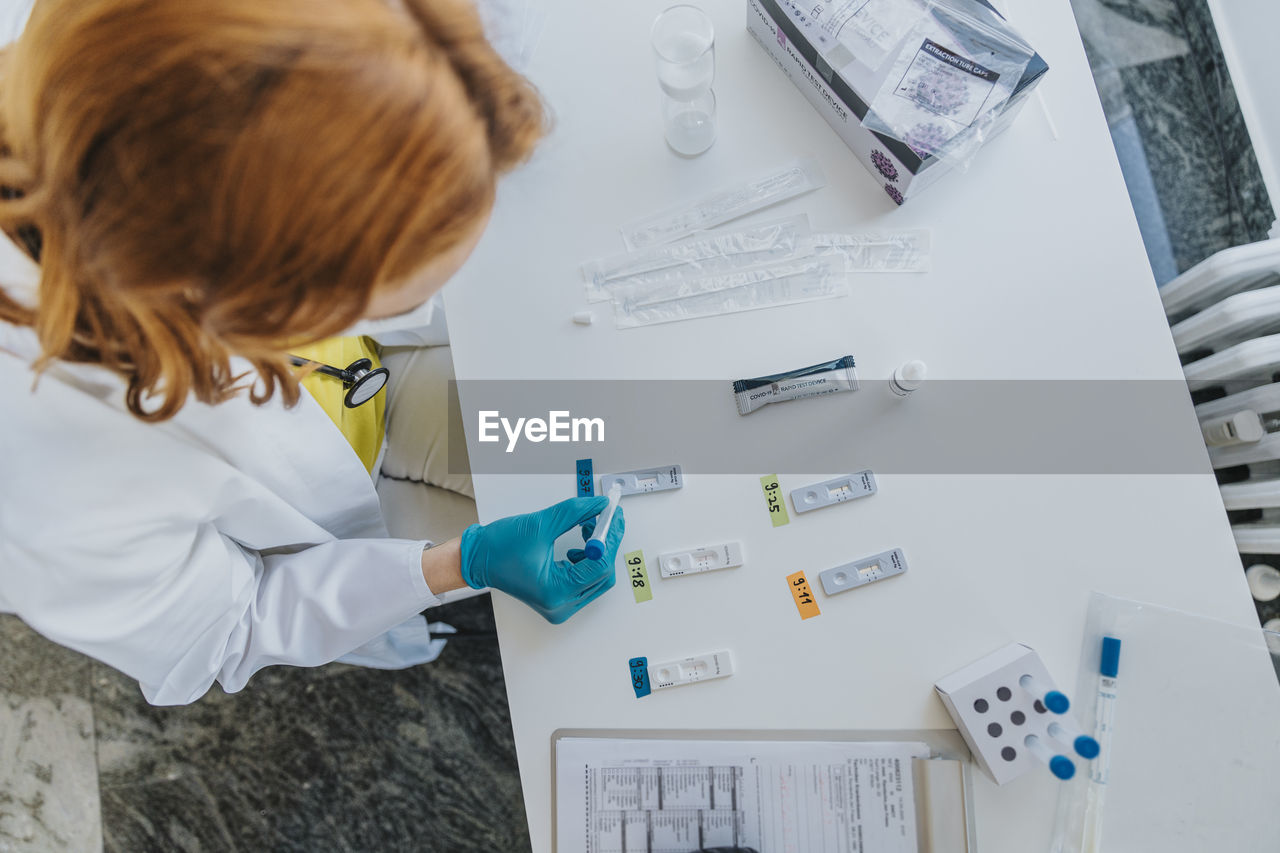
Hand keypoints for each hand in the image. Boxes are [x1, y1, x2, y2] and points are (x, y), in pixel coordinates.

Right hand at [459, 496, 624, 623]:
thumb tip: (600, 507)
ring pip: (596, 577)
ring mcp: (560, 604)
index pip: (599, 566)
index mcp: (555, 592)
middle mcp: (560, 605)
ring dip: (597, 551)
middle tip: (605, 519)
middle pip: (602, 575)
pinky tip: (579, 544)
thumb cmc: (498, 547)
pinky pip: (585, 580)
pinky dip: (587, 560)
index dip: (610, 538)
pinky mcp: (558, 598)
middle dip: (606, 545)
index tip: (614, 517)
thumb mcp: (540, 524)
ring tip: (587, 528)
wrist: (476, 559)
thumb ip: (575, 513)